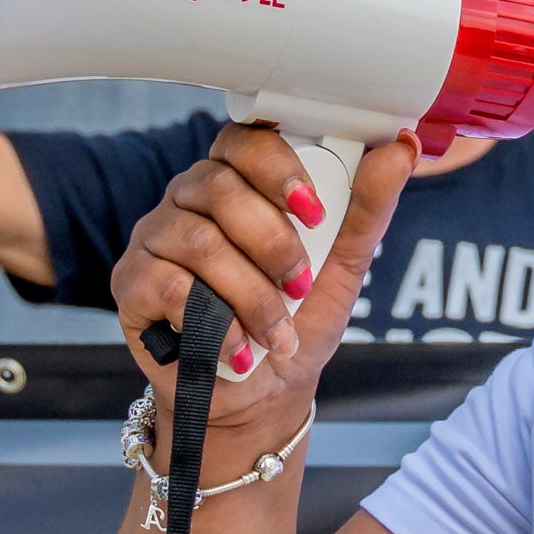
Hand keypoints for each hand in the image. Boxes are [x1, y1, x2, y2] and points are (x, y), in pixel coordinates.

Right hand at [112, 126, 419, 457]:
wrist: (262, 392)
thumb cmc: (299, 317)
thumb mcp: (345, 263)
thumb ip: (369, 206)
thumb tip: (401, 149)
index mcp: (241, 180)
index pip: (246, 140)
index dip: (278, 168)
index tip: (315, 211)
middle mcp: (191, 198)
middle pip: (221, 190)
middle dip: (273, 244)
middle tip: (300, 286)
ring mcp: (155, 238)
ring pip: (199, 242)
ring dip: (251, 295)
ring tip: (278, 332)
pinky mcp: (132, 283)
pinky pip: (169, 286)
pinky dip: (215, 324)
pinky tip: (239, 349)